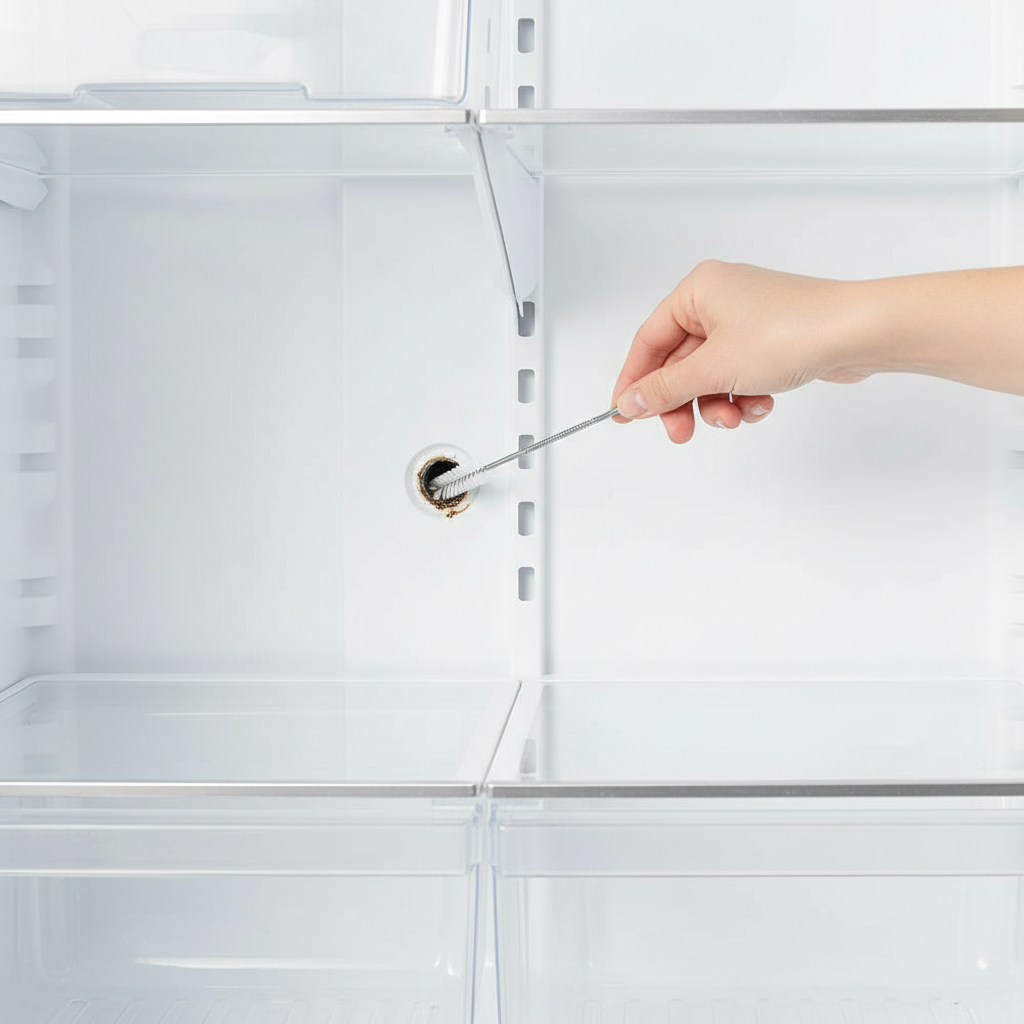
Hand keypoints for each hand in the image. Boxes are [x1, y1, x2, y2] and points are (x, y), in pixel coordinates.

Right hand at [611, 260, 870, 442]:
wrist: (859, 333)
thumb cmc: (791, 332)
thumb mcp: (713, 368)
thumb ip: (665, 389)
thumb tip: (629, 402)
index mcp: (697, 291)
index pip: (648, 341)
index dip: (634, 381)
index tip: (625, 414)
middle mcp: (719, 300)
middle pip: (679, 363)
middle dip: (683, 401)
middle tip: (680, 432)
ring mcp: (747, 321)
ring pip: (710, 375)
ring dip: (717, 404)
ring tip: (734, 417)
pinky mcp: (771, 340)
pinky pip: (739, 375)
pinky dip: (744, 396)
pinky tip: (762, 403)